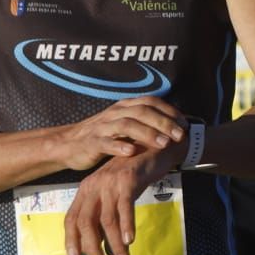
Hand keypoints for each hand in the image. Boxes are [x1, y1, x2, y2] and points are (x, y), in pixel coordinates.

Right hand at [56, 96, 185, 171]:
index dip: (170, 111)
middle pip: (143, 112)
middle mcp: (115, 113)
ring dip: (148, 133)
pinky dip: (119, 146)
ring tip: (164, 143)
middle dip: (164, 123)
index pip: (151, 102)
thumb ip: (144, 123)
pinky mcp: (92, 142)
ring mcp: (102, 127)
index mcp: (125, 106)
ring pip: (127, 125)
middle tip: (180, 136)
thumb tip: (174, 128)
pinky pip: (106, 143)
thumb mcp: (124, 124)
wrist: (68, 144)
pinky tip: (132, 152)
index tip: (185, 124)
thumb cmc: (103, 135)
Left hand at [63, 138, 183, 254]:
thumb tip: (101, 240)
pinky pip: (125, 207)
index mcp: (87, 190)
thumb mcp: (115, 190)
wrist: (154, 147)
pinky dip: (127, 225)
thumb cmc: (135, 173)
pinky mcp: (128, 180)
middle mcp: (95, 186)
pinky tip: (130, 240)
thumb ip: (105, 210)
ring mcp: (110, 183)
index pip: (72, 218)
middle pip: (86, 222)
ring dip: (114, 244)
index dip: (72, 239)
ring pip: (107, 219)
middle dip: (92, 248)